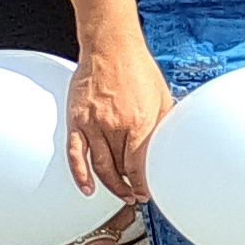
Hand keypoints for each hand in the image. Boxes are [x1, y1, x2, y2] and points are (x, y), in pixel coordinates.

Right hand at [65, 43, 175, 201]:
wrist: (110, 47)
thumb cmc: (139, 69)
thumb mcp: (163, 97)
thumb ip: (163, 124)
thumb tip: (169, 147)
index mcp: (141, 121)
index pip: (141, 165)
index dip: (144, 183)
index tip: (148, 192)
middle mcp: (116, 126)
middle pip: (121, 168)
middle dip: (130, 186)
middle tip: (136, 196)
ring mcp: (93, 124)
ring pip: (100, 166)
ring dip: (110, 185)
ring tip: (121, 194)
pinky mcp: (76, 120)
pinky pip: (76, 154)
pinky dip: (80, 174)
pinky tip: (87, 188)